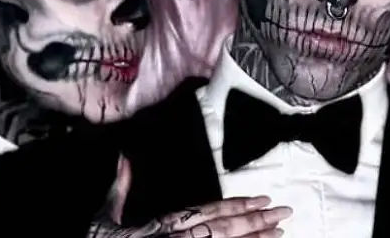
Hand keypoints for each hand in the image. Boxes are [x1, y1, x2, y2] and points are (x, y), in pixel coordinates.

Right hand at [89, 195, 291, 237]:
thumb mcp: (104, 218)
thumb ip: (120, 188)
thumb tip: (125, 159)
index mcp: (163, 224)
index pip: (208, 211)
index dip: (236, 204)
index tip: (260, 198)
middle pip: (224, 229)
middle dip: (256, 221)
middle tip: (285, 213)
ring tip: (280, 233)